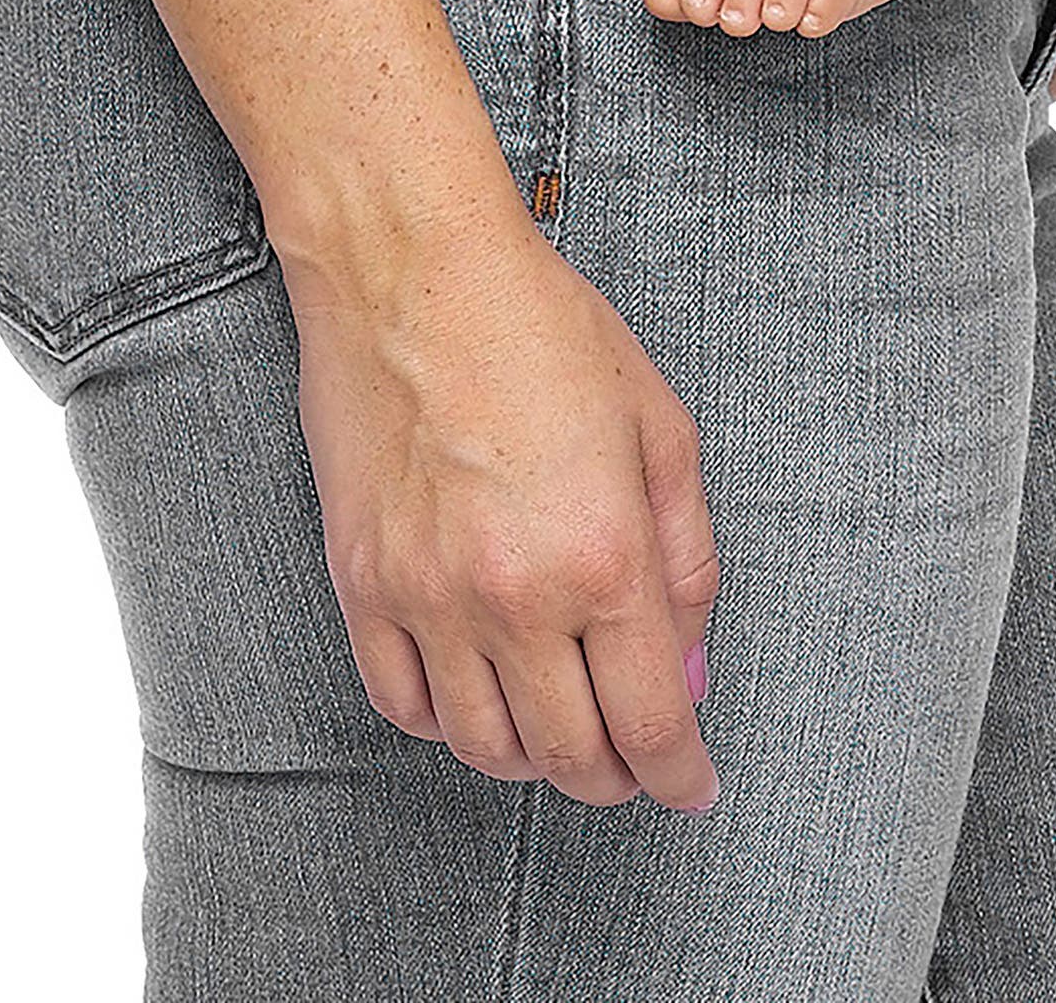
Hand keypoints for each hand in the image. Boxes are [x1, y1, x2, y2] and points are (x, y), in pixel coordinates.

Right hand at [288, 214, 721, 813]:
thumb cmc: (541, 326)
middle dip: (616, 776)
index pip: (652, 722)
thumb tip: (689, 666)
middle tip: (632, 759)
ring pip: (487, 747)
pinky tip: (480, 691)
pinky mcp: (363, 585)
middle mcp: (515, 595)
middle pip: (572, 756)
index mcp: (604, 554)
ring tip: (561, 723)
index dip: (681, 775)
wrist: (411, 268)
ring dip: (537, 757)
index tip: (692, 786)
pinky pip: (405, 707)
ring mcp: (428, 598)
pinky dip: (451, 723)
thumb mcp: (659, 425)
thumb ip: (687, 557)